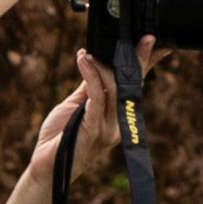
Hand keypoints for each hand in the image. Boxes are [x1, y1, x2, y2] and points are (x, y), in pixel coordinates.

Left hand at [11, 48, 140, 203]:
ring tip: (90, 51)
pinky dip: (90, 74)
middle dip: (140, 58)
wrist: (47, 167)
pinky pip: (96, 96)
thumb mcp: (77, 104)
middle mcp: (118, 121)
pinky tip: (83, 60)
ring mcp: (108, 126)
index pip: (135, 83)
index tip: (155, 40)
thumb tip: (99, 60)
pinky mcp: (93, 128)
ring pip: (114, 87)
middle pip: (132, 84)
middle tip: (147, 36)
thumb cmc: (60, 137)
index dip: (147, 62)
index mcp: (118, 114)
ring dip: (104, 64)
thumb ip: (90, 85)